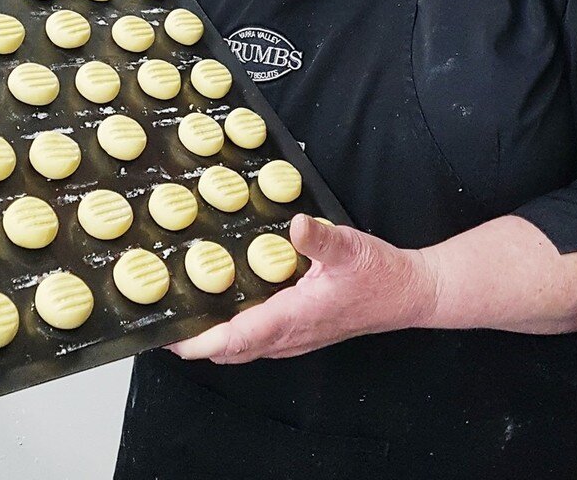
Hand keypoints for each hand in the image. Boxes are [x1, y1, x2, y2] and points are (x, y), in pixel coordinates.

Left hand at [164, 214, 436, 362]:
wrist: (409, 293)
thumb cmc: (381, 274)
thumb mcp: (351, 247)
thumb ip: (321, 238)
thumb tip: (296, 226)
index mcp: (295, 317)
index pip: (237, 338)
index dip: (200, 340)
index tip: (170, 334)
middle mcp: (290, 335)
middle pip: (231, 350)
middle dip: (197, 340)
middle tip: (167, 319)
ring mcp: (296, 337)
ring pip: (244, 348)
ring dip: (215, 337)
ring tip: (189, 312)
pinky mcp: (301, 331)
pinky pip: (259, 339)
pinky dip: (236, 331)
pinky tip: (230, 305)